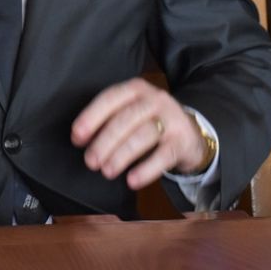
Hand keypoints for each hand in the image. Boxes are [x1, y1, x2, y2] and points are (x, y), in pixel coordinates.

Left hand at [70, 78, 208, 188]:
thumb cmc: (151, 121)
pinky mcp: (182, 141)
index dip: (91, 117)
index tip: (77, 136)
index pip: (110, 98)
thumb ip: (110, 119)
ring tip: (107, 171)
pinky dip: (146, 170)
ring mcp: (171, 119)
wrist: (192, 132)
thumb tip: (82, 139)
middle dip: (105, 141)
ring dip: (121, 155)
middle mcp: (154, 100)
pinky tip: (132, 181)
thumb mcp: (132, 111)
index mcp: (136, 89)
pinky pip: (163, 156)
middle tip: (91, 161)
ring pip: (143, 136)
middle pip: (125, 119)